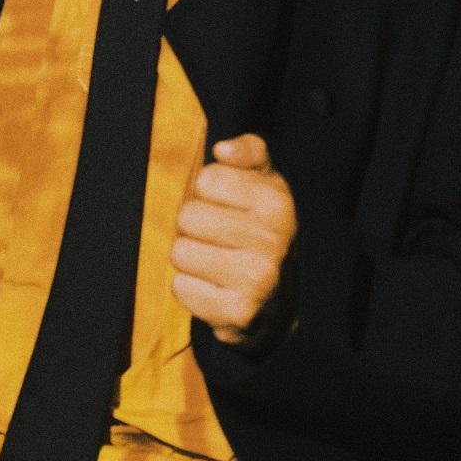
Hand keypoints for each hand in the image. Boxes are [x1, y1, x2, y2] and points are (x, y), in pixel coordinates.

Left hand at [171, 133, 296, 345]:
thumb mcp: (267, 183)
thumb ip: (249, 152)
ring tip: (214, 262)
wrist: (281, 300)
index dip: (209, 191)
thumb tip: (222, 148)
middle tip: (216, 237)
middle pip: (188, 216)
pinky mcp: (236, 312)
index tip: (226, 205)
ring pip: (180, 253)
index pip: (207, 179)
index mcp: (278, 202)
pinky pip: (181, 288)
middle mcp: (271, 239)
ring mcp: (256, 279)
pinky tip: (214, 286)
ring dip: (190, 258)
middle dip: (194, 226)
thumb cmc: (264, 229)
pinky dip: (191, 288)